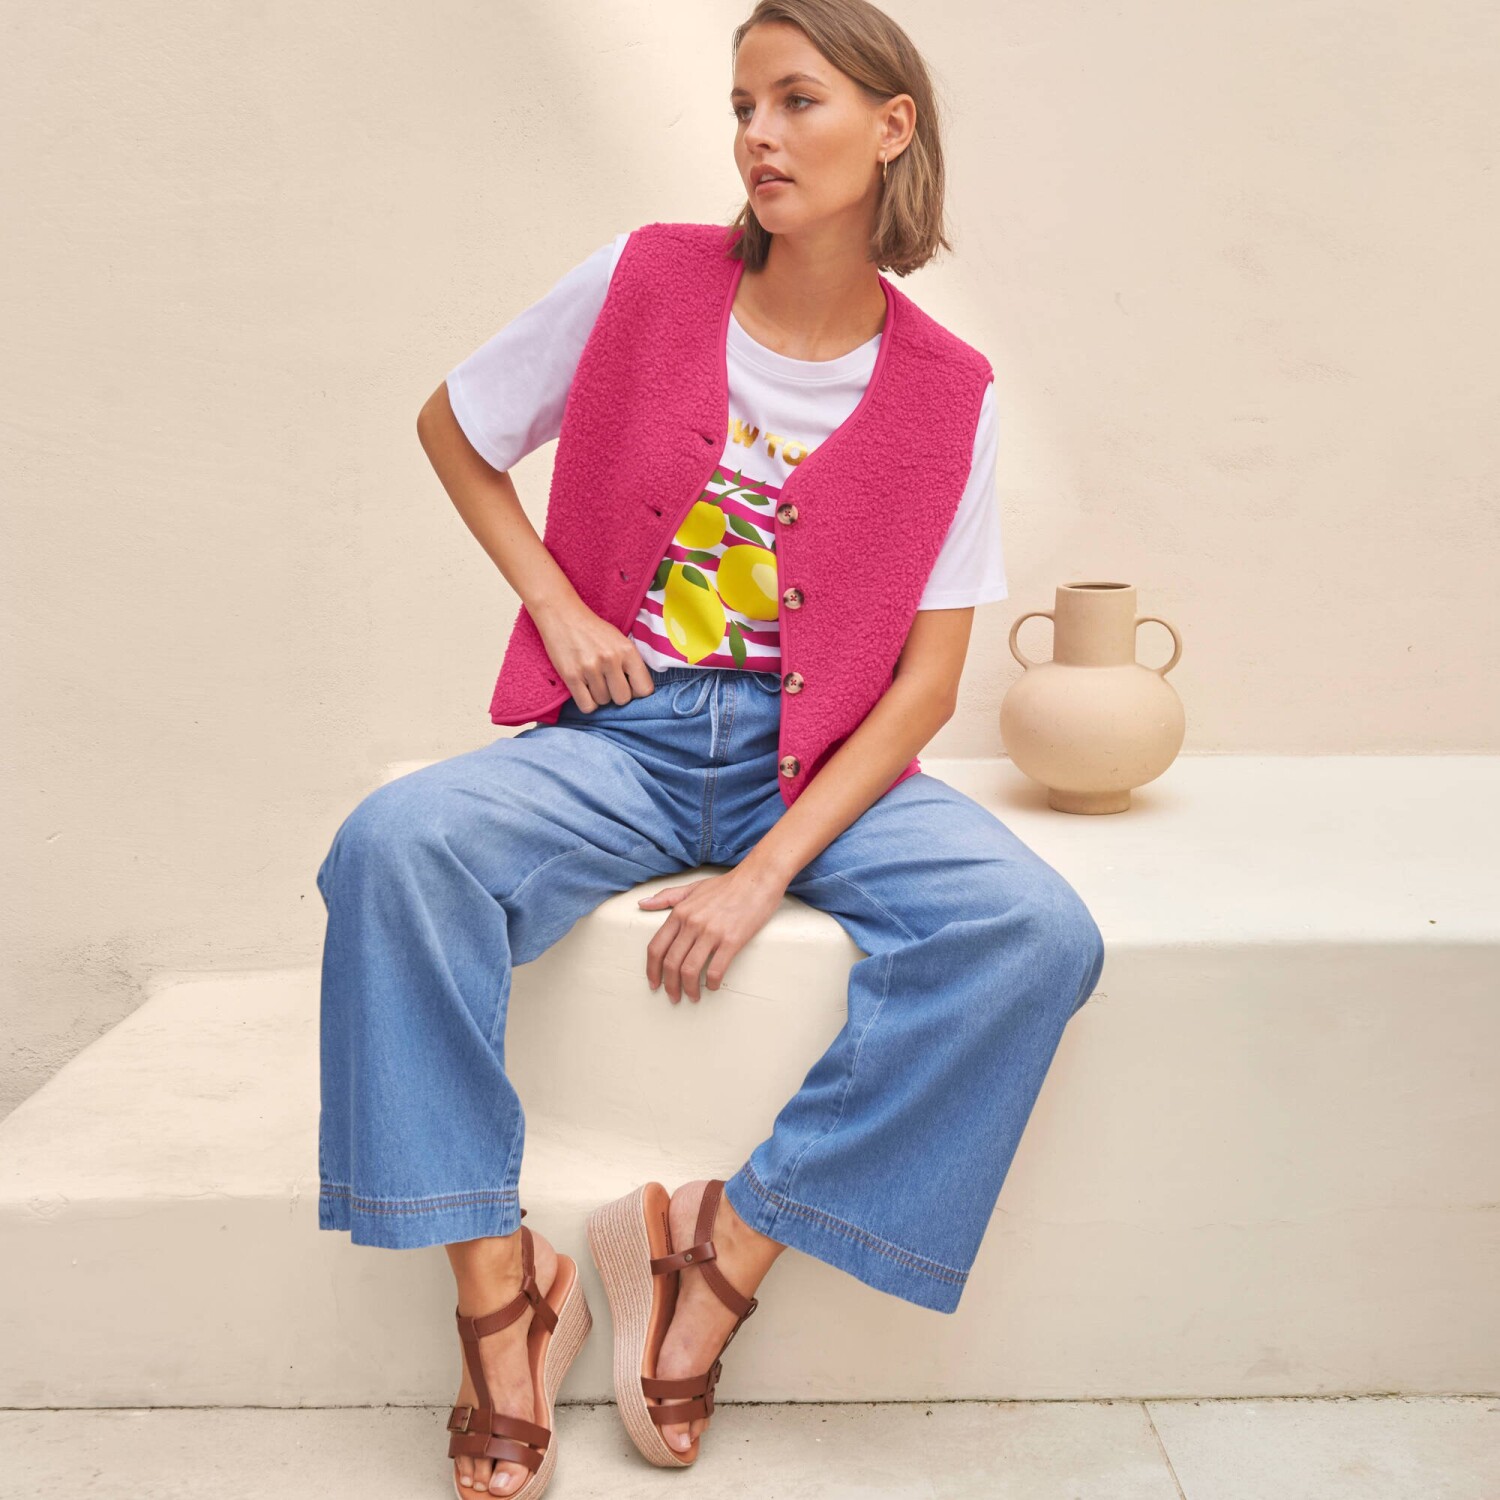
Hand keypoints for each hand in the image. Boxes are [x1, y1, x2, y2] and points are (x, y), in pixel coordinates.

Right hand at [531, 596, 654, 710]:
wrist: (562, 615)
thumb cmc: (593, 630)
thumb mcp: (619, 640)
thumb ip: (631, 663)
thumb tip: (638, 691)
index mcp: (627, 650)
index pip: (644, 689)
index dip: (637, 692)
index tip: (628, 686)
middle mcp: (610, 659)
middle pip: (623, 699)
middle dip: (616, 695)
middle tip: (608, 684)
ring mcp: (590, 668)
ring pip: (603, 702)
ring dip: (599, 696)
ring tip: (593, 680)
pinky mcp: (571, 676)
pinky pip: (587, 706)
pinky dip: (587, 703)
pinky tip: (585, 690)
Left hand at [638, 863, 788, 1002]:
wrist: (758, 879)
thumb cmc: (727, 885)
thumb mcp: (692, 888)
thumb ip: (667, 897)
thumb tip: (642, 903)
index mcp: (680, 912)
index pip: (656, 947)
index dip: (652, 970)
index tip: (654, 983)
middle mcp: (692, 923)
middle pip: (671, 963)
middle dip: (669, 985)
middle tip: (673, 997)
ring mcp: (711, 932)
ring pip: (690, 970)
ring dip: (689, 989)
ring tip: (693, 996)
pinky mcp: (732, 940)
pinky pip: (716, 969)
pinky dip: (713, 983)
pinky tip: (714, 986)